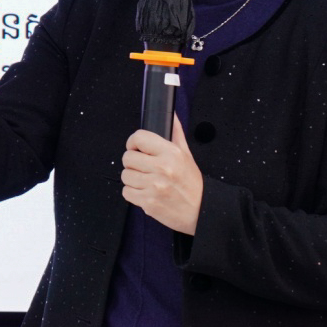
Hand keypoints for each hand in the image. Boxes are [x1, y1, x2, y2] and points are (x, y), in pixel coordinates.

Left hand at [121, 116, 203, 235]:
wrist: (200, 211)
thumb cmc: (192, 184)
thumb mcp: (187, 155)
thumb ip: (176, 134)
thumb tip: (172, 116)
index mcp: (171, 153)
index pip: (139, 138)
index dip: (134, 142)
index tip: (136, 148)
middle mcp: (162, 168)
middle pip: (128, 157)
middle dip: (133, 162)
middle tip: (143, 167)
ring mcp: (153, 186)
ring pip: (125, 175)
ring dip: (132, 178)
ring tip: (145, 181)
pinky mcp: (148, 203)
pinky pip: (126, 192)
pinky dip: (133, 193)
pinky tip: (145, 192)